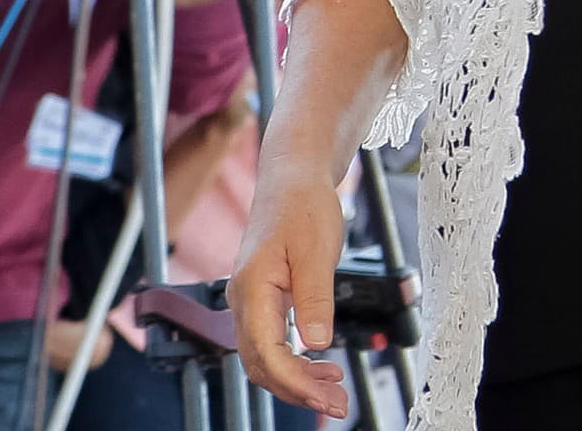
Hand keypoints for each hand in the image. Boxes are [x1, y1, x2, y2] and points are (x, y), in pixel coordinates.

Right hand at [230, 120, 356, 416]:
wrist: (292, 177)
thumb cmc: (303, 205)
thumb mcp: (318, 250)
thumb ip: (315, 298)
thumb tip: (316, 344)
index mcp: (253, 289)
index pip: (267, 353)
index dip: (296, 382)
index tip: (327, 397)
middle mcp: (244, 300)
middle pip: (262, 364)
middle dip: (297, 390)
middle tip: (338, 403)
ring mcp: (250, 301)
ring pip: (265, 357)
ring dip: (297, 380)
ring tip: (334, 391)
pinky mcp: (263, 299)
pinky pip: (271, 341)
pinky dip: (294, 361)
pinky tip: (321, 366)